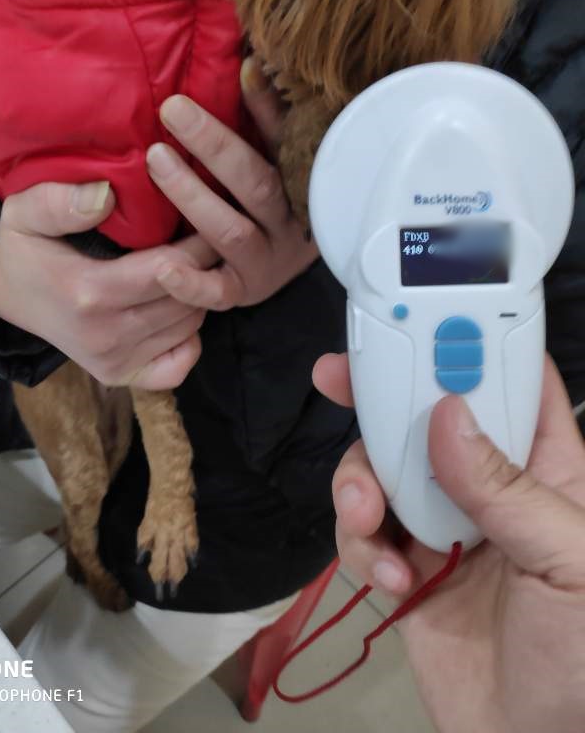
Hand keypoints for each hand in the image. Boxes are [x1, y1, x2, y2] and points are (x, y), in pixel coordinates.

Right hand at [0, 181, 217, 387]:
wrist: (9, 295)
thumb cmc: (26, 248)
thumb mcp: (24, 213)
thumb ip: (59, 202)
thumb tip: (106, 196)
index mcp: (89, 293)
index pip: (170, 268)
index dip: (198, 241)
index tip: (207, 215)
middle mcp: (106, 336)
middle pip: (186, 299)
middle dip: (206, 266)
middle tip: (210, 236)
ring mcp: (114, 362)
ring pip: (189, 325)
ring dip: (199, 295)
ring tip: (193, 265)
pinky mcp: (120, 376)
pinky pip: (180, 363)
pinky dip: (189, 336)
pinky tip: (177, 307)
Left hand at [146, 57, 317, 309]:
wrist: (284, 268)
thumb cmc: (275, 201)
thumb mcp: (278, 159)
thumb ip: (267, 118)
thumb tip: (249, 63)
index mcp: (302, 186)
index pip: (286, 143)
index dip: (265, 109)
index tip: (240, 71)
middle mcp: (289, 225)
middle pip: (255, 183)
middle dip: (214, 146)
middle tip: (172, 110)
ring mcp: (266, 262)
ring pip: (230, 231)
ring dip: (192, 196)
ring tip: (157, 161)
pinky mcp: (241, 293)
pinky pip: (216, 293)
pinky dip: (191, 283)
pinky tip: (163, 267)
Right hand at [314, 353, 584, 732]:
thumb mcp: (572, 568)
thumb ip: (509, 492)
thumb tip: (446, 416)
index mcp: (546, 472)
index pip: (512, 386)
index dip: (471, 344)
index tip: (423, 318)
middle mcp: (488, 488)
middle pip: (427, 416)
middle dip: (384, 395)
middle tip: (338, 374)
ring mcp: (441, 527)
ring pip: (382, 469)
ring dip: (360, 484)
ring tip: (368, 520)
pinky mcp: (402, 568)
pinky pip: (362, 532)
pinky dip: (359, 547)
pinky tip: (387, 581)